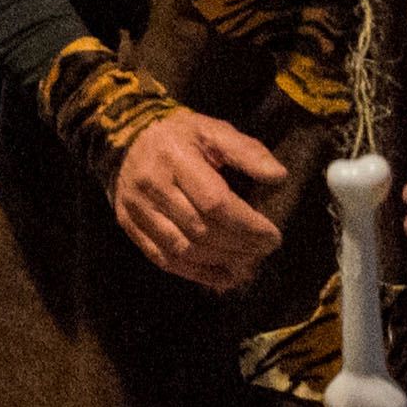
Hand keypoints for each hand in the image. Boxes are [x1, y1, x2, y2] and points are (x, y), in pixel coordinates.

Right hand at [112, 110, 286, 293]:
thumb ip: (247, 151)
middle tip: (264, 250)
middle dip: (239, 246)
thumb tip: (278, 176)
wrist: (128, 139)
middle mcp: (151, 185)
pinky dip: (197, 274)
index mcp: (175, 157)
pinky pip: (164, 259)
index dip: (247, 225)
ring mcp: (136, 209)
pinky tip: (223, 276)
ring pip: (183, 250)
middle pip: (200, 230)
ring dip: (221, 263)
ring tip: (248, 263)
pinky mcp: (129, 225)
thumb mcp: (214, 130)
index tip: (272, 235)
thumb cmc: (180, 136)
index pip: (215, 203)